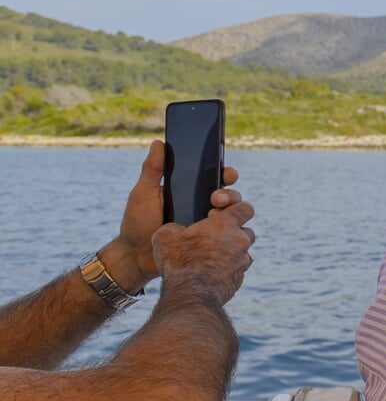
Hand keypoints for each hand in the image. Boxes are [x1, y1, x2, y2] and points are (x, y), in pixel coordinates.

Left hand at [100, 140, 240, 292]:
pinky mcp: (211, 246)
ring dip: (231, 215)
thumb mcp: (143, 193)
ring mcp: (208, 228)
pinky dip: (232, 236)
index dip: (225, 174)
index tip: (225, 174)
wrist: (135, 257)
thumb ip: (152, 169)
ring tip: (213, 219)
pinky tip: (222, 236)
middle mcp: (203, 208)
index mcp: (190, 192)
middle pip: (231, 197)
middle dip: (231, 195)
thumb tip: (159, 142)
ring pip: (235, 218)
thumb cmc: (137, 223)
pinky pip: (231, 239)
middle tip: (217, 199)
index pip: (215, 179)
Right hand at [150, 195, 256, 304]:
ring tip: (210, 257)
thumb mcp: (165, 236)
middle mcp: (240, 241)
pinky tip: (210, 273)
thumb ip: (177, 227)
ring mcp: (242, 262)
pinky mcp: (239, 280)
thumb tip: (178, 231)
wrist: (190, 295)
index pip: (245, 208)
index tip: (220, 213)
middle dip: (233, 232)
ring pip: (243, 252)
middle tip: (212, 238)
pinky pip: (237, 270)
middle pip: (246, 230)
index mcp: (226, 225)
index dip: (235, 208)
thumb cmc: (178, 262)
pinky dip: (227, 269)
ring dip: (231, 252)